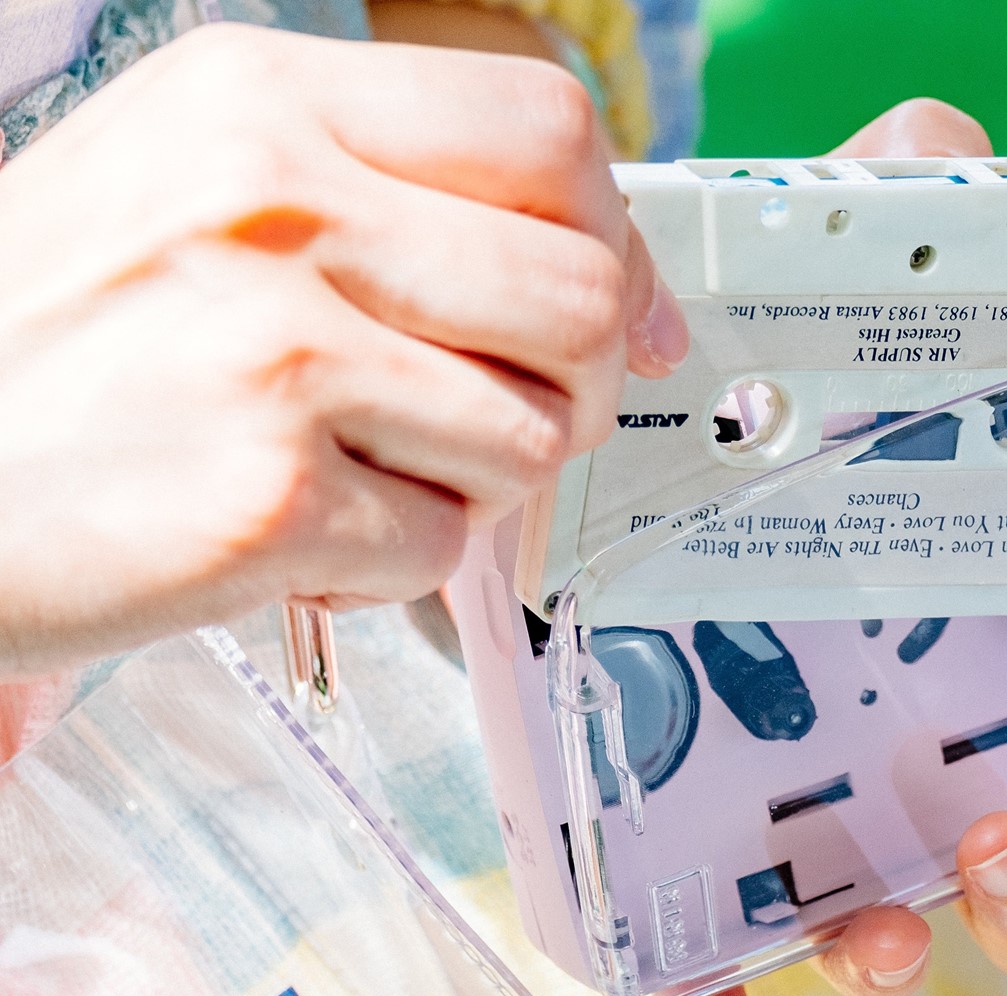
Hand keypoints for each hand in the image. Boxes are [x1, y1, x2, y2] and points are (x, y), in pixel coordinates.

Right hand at [0, 24, 688, 674]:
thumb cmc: (51, 338)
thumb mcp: (198, 187)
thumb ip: (398, 202)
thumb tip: (615, 285)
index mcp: (264, 102)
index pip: (547, 133)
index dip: (616, 236)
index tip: (629, 314)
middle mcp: (276, 206)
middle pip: (580, 295)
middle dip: (573, 387)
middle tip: (503, 418)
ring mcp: (274, 352)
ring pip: (530, 437)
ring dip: (470, 481)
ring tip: (353, 468)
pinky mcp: (268, 498)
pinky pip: (440, 548)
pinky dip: (387, 563)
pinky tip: (289, 529)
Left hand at [663, 100, 1006, 995]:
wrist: (591, 434)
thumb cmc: (754, 376)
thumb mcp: (829, 287)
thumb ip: (907, 210)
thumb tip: (951, 157)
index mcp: (1006, 648)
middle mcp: (932, 743)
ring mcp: (816, 800)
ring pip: (907, 922)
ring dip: (915, 948)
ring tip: (883, 930)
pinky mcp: (692, 836)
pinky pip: (723, 964)